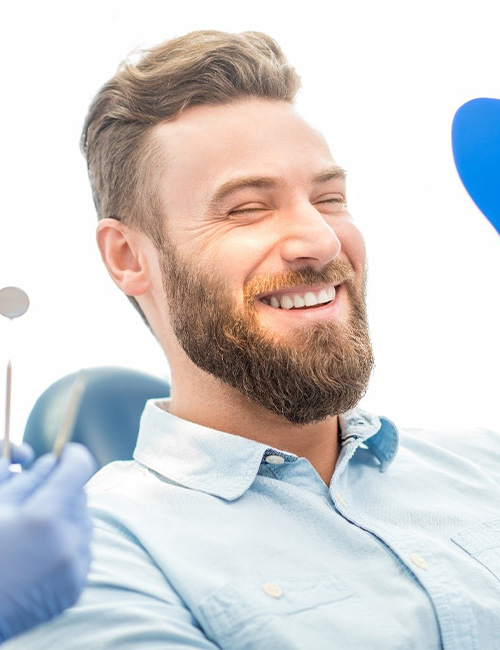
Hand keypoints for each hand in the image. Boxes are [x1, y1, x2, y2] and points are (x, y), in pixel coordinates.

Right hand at [0, 443, 95, 641]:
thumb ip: (26, 481)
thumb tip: (51, 462)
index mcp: (45, 516)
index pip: (80, 468)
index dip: (73, 455)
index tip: (64, 453)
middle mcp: (68, 540)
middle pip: (81, 495)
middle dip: (63, 490)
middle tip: (37, 499)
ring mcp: (75, 566)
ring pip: (85, 521)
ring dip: (67, 518)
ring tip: (35, 532)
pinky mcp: (77, 586)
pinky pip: (83, 550)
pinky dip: (69, 545)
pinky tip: (40, 554)